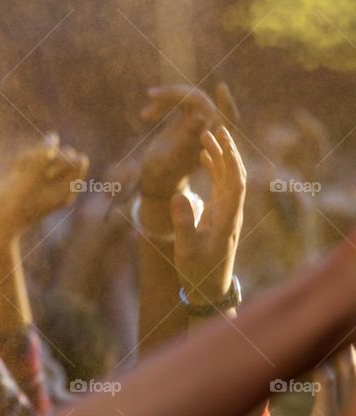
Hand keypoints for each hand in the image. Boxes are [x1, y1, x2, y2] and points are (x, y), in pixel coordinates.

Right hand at [0, 134, 88, 239]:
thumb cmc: (12, 206)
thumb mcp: (28, 181)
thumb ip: (41, 159)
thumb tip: (53, 138)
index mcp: (66, 192)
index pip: (78, 161)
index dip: (61, 158)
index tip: (44, 168)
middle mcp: (57, 187)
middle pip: (62, 154)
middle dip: (45, 154)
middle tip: (28, 169)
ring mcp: (42, 182)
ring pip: (44, 153)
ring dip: (30, 156)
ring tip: (17, 170)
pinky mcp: (27, 178)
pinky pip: (31, 158)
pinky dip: (22, 160)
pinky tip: (13, 170)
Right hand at [140, 83, 238, 198]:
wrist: (158, 177)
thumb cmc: (164, 172)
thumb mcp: (172, 158)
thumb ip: (186, 141)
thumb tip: (200, 118)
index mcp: (214, 139)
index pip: (227, 117)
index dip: (225, 103)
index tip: (221, 87)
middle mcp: (210, 127)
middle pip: (199, 99)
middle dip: (175, 94)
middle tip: (151, 94)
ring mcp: (200, 120)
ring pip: (188, 97)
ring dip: (166, 98)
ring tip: (144, 113)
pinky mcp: (188, 117)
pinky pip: (179, 100)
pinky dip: (162, 104)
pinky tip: (145, 116)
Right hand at [171, 127, 245, 305]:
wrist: (209, 288)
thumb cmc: (198, 272)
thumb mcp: (187, 250)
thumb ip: (184, 223)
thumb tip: (179, 196)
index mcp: (228, 219)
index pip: (235, 183)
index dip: (229, 159)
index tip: (219, 139)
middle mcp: (232, 211)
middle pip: (236, 174)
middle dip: (228, 150)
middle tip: (216, 127)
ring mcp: (227, 211)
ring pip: (229, 176)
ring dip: (221, 155)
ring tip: (207, 135)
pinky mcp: (221, 213)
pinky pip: (221, 184)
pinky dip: (215, 167)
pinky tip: (205, 155)